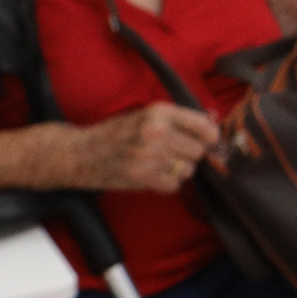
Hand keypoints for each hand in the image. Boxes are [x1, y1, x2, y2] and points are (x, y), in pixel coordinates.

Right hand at [74, 104, 218, 193]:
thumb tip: (215, 116)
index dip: (211, 136)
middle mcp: (156, 132)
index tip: (209, 141)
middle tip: (174, 153)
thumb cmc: (116, 133)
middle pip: (198, 150)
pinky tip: (155, 175)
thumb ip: (180, 118)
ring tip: (161, 163)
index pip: (203, 126)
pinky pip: (174, 185)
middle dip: (190, 154)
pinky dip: (168, 183)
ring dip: (179, 170)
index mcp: (159, 112)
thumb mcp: (146, 115)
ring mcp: (149, 155)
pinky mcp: (142, 176)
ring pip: (188, 169)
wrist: (81, 152)